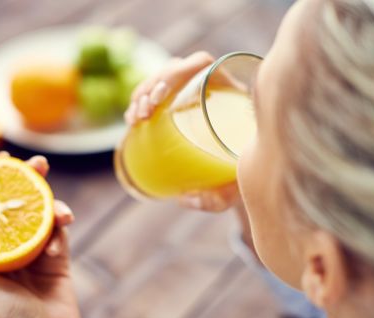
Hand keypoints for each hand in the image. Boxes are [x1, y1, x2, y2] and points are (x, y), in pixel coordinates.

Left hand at [0, 152, 81, 317]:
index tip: (0, 158)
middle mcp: (8, 243)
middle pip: (18, 199)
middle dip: (28, 177)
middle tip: (38, 163)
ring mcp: (35, 248)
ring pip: (43, 211)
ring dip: (53, 199)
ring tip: (59, 205)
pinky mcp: (58, 256)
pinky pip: (61, 233)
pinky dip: (61, 230)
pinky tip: (58, 240)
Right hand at [124, 51, 239, 211]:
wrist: (239, 176)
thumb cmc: (241, 177)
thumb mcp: (235, 188)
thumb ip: (217, 198)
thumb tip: (184, 198)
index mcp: (230, 92)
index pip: (202, 63)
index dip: (177, 72)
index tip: (159, 98)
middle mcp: (211, 88)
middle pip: (176, 69)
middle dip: (151, 85)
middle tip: (143, 113)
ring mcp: (193, 96)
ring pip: (161, 80)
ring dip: (141, 93)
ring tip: (135, 118)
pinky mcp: (178, 107)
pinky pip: (155, 95)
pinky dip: (139, 103)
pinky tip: (132, 120)